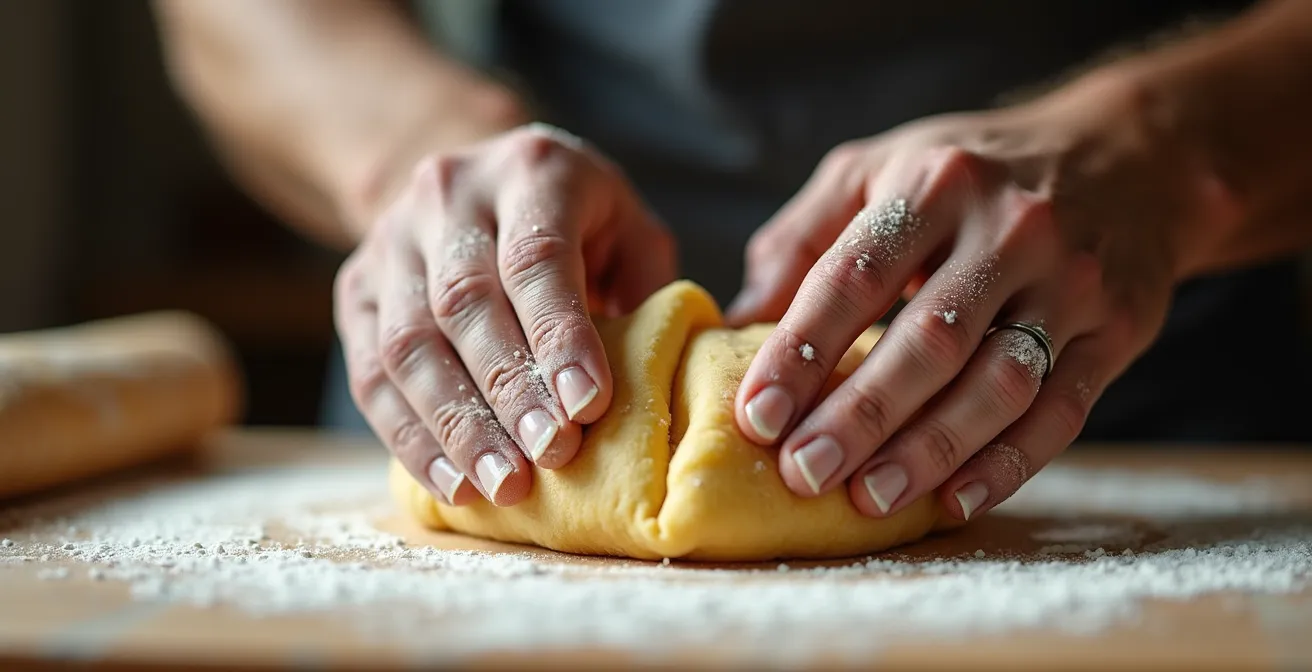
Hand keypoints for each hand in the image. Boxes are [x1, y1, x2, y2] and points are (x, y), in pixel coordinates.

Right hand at [335, 124, 676, 505]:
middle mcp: (447, 194)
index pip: (536, 256)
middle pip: (467, 303)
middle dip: (511, 391)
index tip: (587, 405)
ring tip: (503, 485)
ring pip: (409, 344)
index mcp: (530, 169)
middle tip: (552, 457)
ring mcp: (389, 242)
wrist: (476, 185)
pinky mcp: (354, 291)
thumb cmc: (578, 222)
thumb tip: (654, 380)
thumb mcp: (628, 229)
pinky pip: (369, 375)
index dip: (560, 334)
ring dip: (457, 426)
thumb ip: (645, 289)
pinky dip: (411, 438)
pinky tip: (453, 483)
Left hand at [728, 69, 1240, 519]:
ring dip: (930, 449)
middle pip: (928, 338)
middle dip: (860, 414)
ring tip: (868, 497)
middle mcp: (1009, 229)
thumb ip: (801, 240)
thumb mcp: (877, 169)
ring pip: (998, 383)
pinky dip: (1007, 464)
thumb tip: (733, 323)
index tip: (756, 414)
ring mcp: (1072, 281)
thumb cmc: (969, 173)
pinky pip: (1061, 411)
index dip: (800, 350)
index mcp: (934, 183)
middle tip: (803, 471)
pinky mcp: (1117, 329)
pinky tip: (953, 501)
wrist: (1127, 154)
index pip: (853, 275)